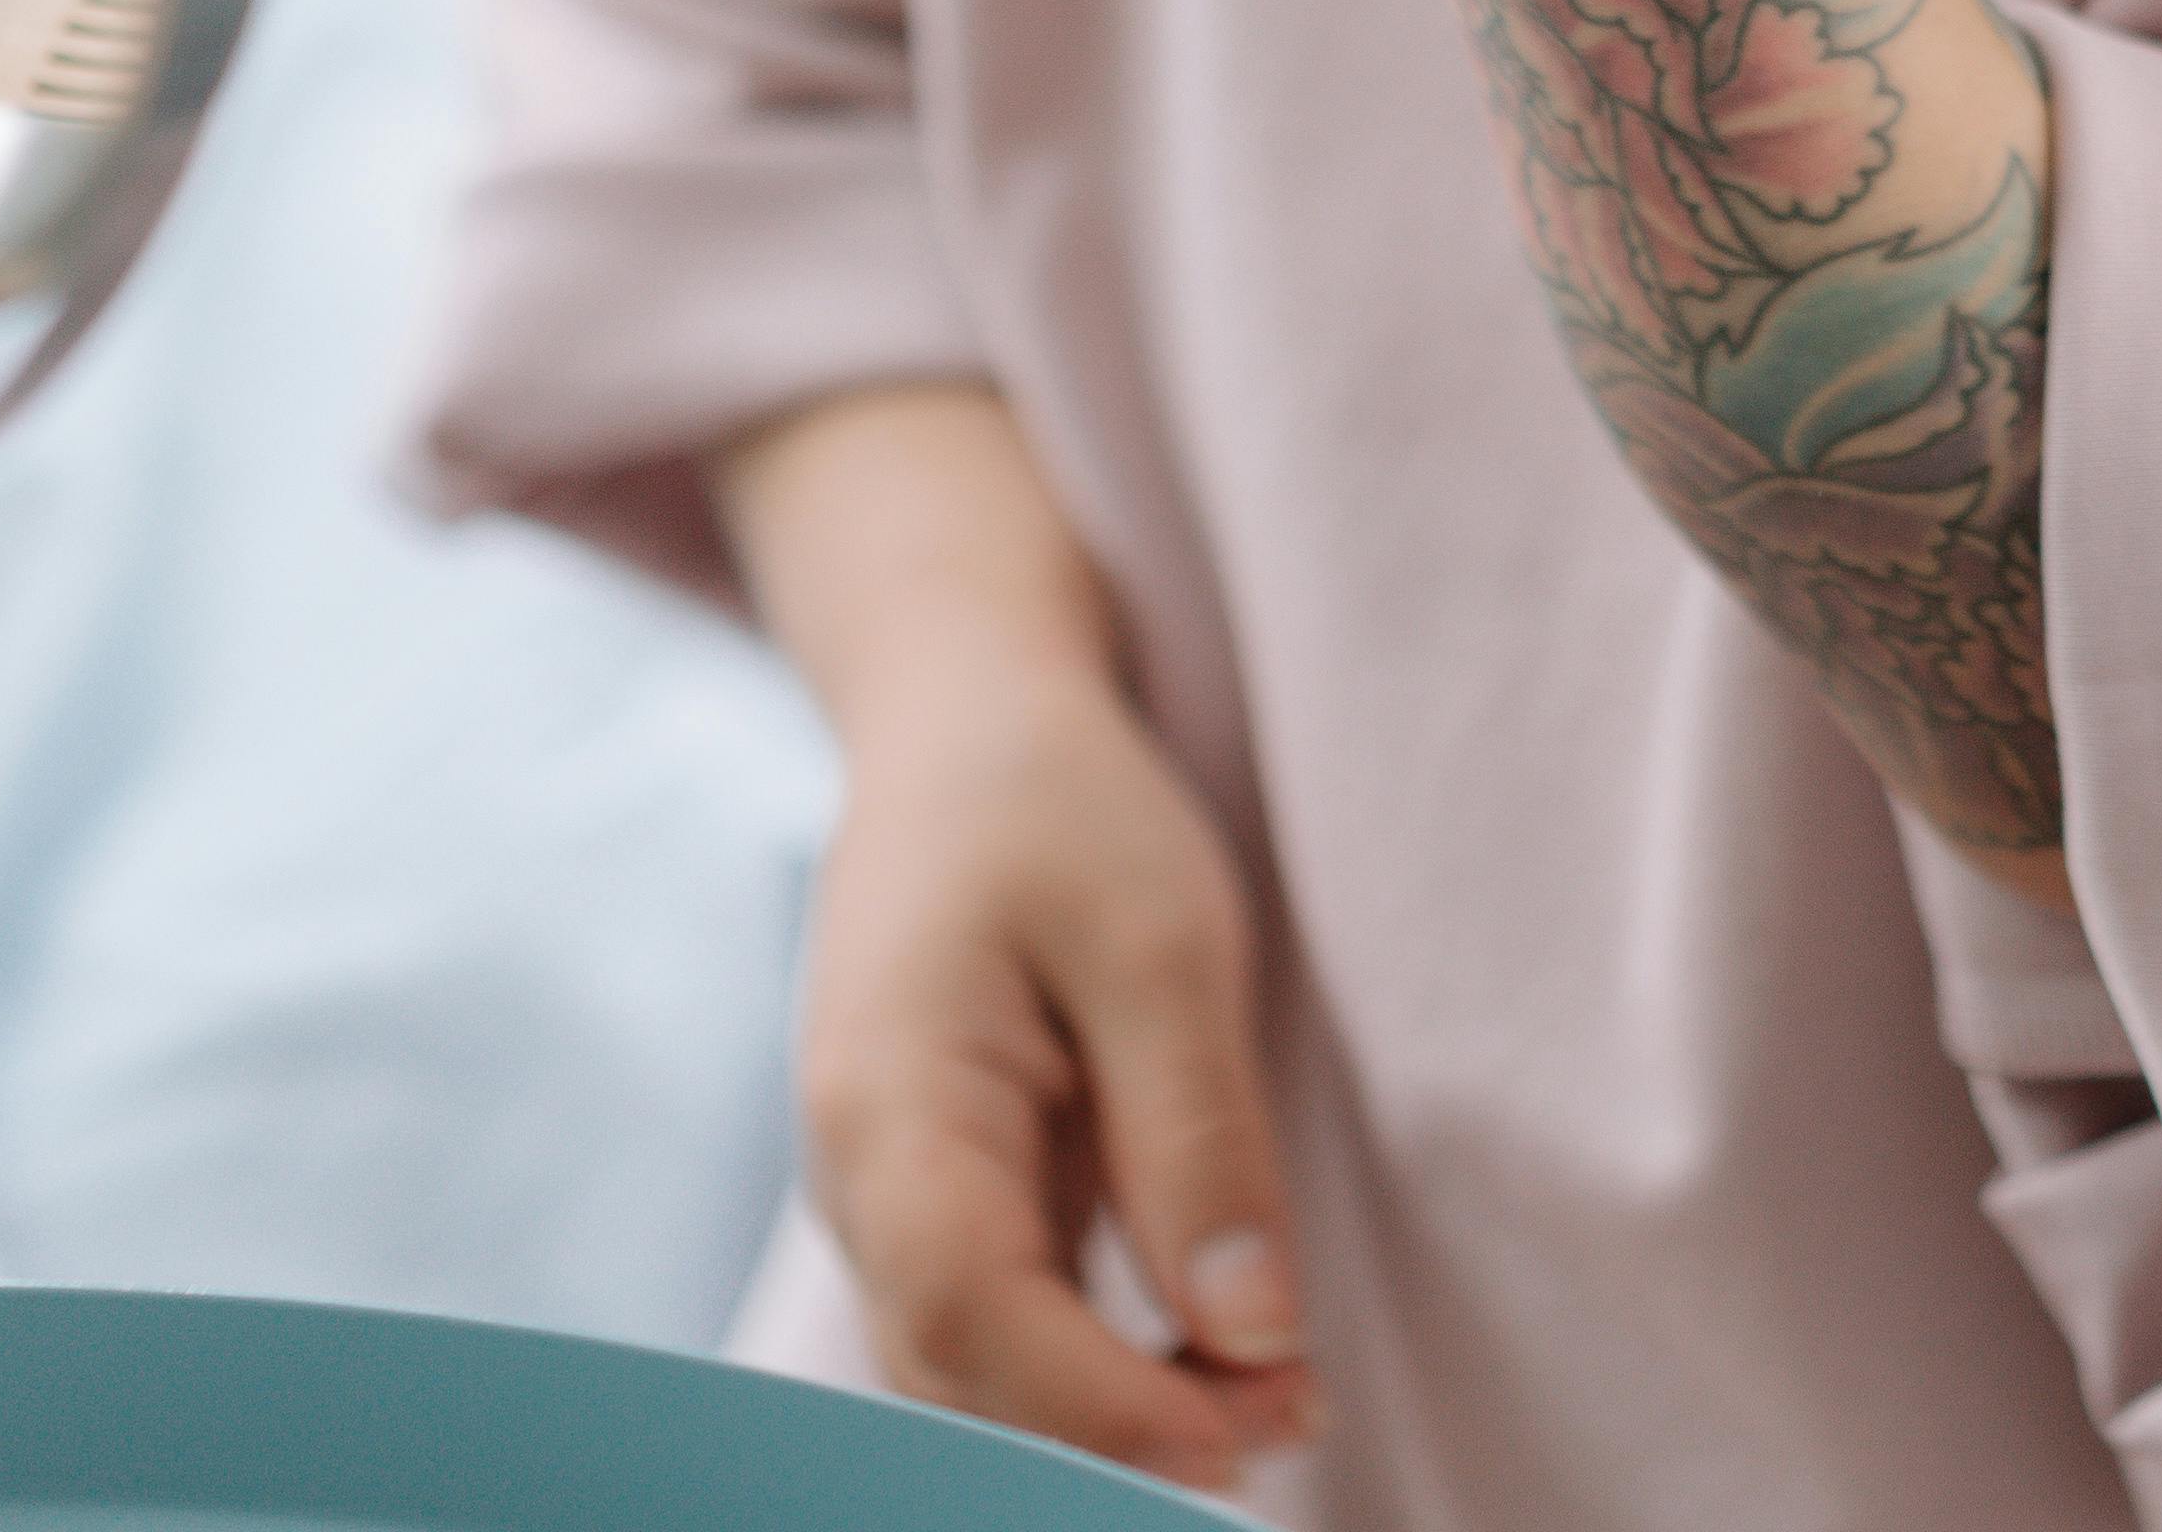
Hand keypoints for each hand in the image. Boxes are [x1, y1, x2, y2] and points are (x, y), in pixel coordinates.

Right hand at [796, 666, 1316, 1489]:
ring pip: (981, 1373)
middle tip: (1298, 1409)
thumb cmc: (1057, 809)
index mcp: (892, 1104)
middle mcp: (863, 1179)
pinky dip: (1108, 1365)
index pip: (972, 1316)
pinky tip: (1227, 1356)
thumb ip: (1197, 1140)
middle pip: (965, 1376)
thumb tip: (1254, 1333)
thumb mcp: (1162, 944)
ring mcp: (896, 1198)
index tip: (1253, 1418)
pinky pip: (1010, 1325)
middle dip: (1123, 1431)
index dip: (1105, 1404)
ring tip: (1283, 1395)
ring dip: (1119, 1412)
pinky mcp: (949, 1200)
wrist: (964, 731)